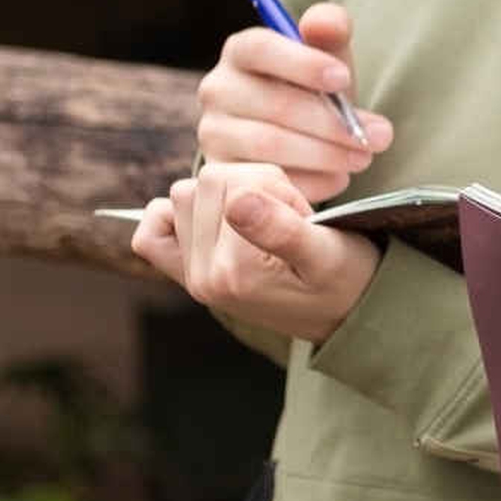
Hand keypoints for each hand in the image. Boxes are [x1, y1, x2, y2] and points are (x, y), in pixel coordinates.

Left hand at [127, 162, 381, 343]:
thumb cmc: (346, 281)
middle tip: (285, 217)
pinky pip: (154, 227)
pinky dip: (179, 213)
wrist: (345, 316)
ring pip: (184, 194)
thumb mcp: (328, 254)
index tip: (301, 216)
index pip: (229, 184)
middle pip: (201, 186)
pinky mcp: (186, 271)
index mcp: (234, 274)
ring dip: (225, 196)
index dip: (272, 185)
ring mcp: (191, 276)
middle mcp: (202, 278)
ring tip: (264, 221)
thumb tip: (236, 202)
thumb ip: (281, 230)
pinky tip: (215, 222)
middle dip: (247, 187)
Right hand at [195, 0, 390, 201]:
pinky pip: (265, 181)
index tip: (344, 79)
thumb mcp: (329, 59)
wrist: (298, 140)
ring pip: (270, 145)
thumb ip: (330, 33)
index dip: (302, 63)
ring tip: (364, 157)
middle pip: (274, 104)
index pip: (261, 48)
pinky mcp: (221, 174)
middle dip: (332, 122)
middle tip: (379, 136)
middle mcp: (217, 89)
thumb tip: (326, 22)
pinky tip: (339, 179)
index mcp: (241, 51)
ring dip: (326, 154)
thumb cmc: (315, 91)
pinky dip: (309, 182)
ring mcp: (213, 133)